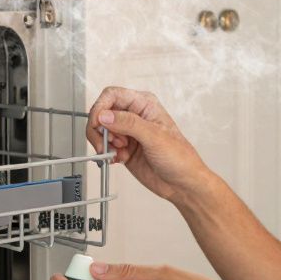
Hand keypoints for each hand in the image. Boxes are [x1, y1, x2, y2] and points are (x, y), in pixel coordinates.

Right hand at [86, 86, 209, 204]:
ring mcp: (128, 133)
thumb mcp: (154, 136)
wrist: (182, 184)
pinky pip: (105, 146)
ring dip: (104, 143)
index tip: (98, 124)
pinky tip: (120, 159)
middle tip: (107, 143)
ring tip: (117, 152)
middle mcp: (134, 116)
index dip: (100, 108)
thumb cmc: (180, 157)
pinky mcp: (123, 148)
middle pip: (102, 113)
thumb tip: (105, 115)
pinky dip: (107, 154)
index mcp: (144, 104)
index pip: (112, 95)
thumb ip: (128, 123)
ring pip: (101, 131)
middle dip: (100, 129)